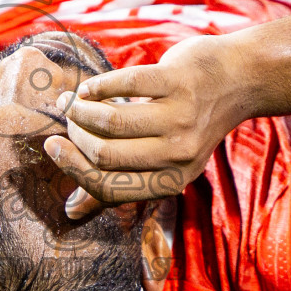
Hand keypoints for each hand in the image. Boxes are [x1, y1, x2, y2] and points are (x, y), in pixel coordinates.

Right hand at [43, 36, 248, 218]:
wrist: (238, 78)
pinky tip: (90, 87)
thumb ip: (119, 184)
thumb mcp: (164, 161)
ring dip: (81, 109)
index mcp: (172, 180)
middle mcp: (179, 154)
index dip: (73, 168)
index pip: (109, 187)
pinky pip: (123, 84)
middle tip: (68, 119)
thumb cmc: (190, 121)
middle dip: (75, 135)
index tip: (52, 146)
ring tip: (74, 100)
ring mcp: (181, 117)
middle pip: (104, 154)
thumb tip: (71, 211)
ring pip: (110, 121)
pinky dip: (97, 85)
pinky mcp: (178, 81)